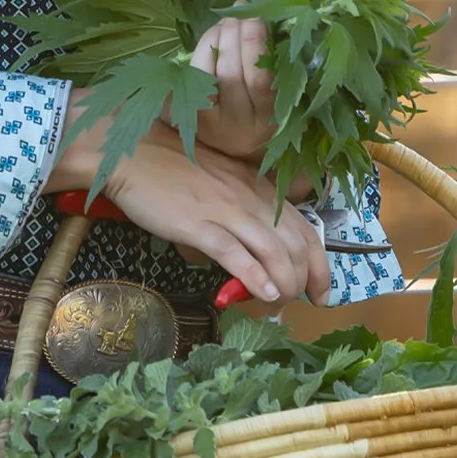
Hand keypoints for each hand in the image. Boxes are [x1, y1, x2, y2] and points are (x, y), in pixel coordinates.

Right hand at [55, 109, 326, 304]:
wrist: (134, 153)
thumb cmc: (174, 169)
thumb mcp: (221, 186)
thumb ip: (240, 214)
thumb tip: (251, 254)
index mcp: (259, 190)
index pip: (305, 229)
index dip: (320, 264)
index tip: (322, 291)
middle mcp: (251, 199)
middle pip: (296, 243)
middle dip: (308, 279)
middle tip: (305, 302)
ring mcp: (226, 211)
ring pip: (273, 250)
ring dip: (285, 283)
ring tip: (282, 304)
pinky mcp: (198, 224)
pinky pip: (234, 252)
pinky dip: (255, 276)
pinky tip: (265, 293)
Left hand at [189, 16, 276, 162]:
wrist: (238, 148)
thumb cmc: (267, 114)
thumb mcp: (281, 98)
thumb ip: (277, 67)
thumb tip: (271, 20)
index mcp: (267, 120)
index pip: (261, 81)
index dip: (256, 46)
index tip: (261, 19)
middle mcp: (237, 124)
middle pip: (231, 74)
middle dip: (236, 36)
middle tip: (243, 13)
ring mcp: (208, 121)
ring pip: (208, 73)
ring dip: (218, 39)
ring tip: (230, 20)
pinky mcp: (188, 114)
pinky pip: (192, 75)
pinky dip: (203, 49)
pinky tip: (215, 33)